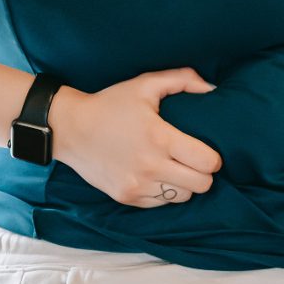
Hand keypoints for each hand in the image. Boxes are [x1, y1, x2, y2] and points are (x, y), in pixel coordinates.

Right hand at [48, 66, 223, 207]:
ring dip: (185, 184)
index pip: (207, 162)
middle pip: (201, 185)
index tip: (208, 151)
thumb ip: (184, 79)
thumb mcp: (146, 83)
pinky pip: (160, 203)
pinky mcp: (125, 197)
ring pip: (182, 197)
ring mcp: (136, 185)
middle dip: (204, 173)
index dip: (214, 158)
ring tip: (177, 168)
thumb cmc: (111, 104)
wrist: (69, 128)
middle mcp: (150, 166)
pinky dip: (164, 193)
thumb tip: (212, 88)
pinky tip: (158, 176)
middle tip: (195, 161)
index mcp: (160, 139)